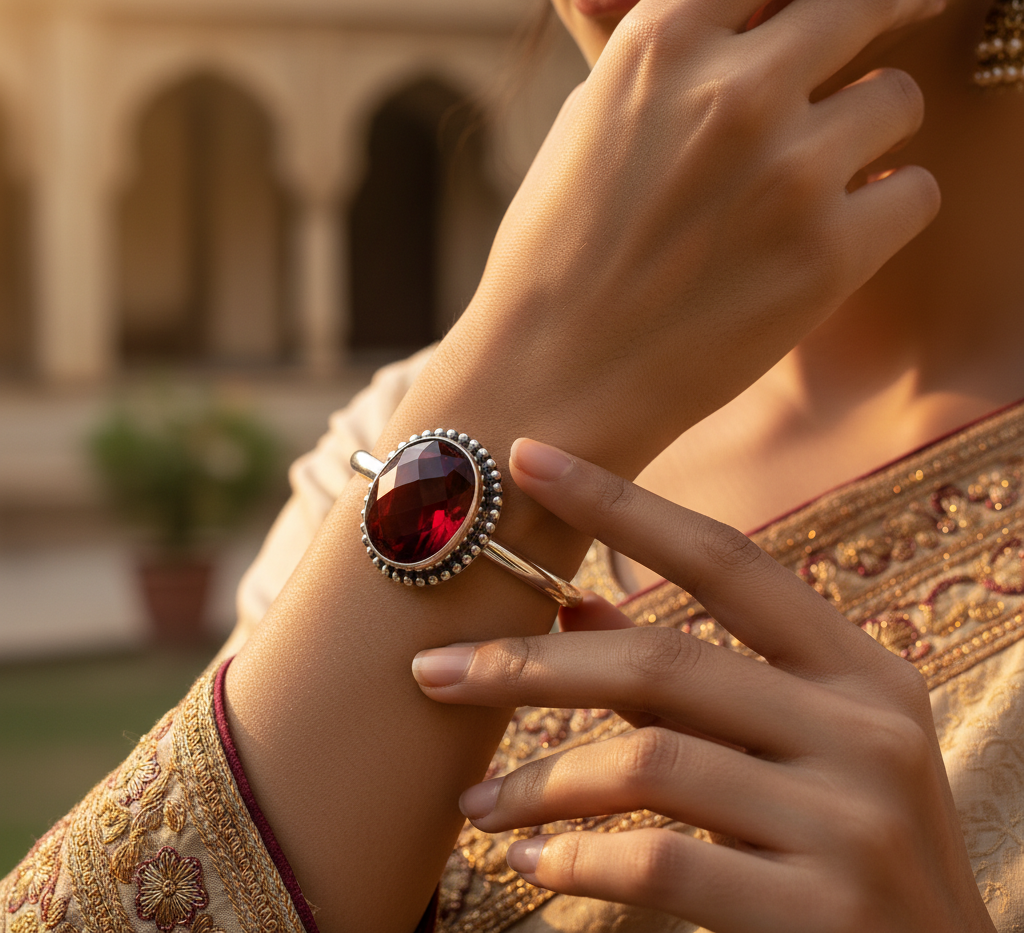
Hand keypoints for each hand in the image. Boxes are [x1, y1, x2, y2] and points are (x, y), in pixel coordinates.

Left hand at [412, 439, 994, 932]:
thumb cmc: (851, 851)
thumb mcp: (799, 747)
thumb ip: (693, 681)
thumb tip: (577, 612)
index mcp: (860, 671)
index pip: (725, 560)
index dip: (621, 504)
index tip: (528, 458)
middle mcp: (866, 729)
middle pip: (662, 662)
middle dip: (530, 664)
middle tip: (432, 670)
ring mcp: (853, 821)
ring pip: (647, 763)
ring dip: (538, 781)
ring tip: (474, 803)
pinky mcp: (822, 912)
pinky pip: (660, 862)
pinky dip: (576, 860)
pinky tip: (532, 864)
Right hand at [416, 0, 946, 484]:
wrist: (553, 377)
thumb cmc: (556, 258)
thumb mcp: (590, 128)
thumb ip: (669, 65)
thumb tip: (744, 24)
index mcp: (658, 48)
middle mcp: (731, 92)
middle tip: (911, 2)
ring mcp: (787, 172)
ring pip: (899, 101)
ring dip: (873, 126)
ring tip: (826, 171)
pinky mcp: (827, 255)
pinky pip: (913, 192)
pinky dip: (886, 206)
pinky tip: (837, 231)